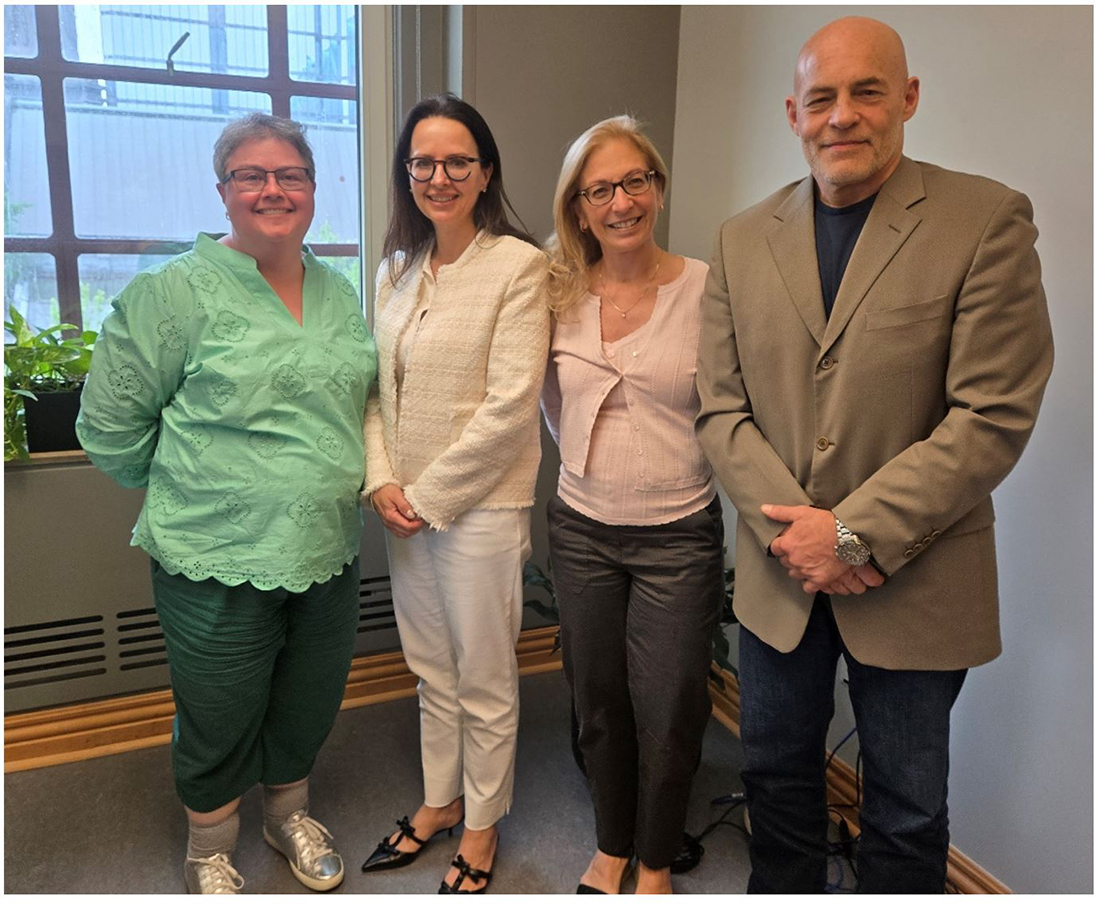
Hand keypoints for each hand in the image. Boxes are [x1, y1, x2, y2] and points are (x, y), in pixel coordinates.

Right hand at [371, 484, 424, 538]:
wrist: (376, 490)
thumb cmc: (385, 491)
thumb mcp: (396, 494)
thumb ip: (404, 505)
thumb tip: (412, 515)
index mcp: (391, 516)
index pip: (408, 527)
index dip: (418, 524)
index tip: (422, 517)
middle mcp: (389, 523)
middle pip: (406, 533)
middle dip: (416, 527)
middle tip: (421, 519)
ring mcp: (389, 524)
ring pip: (403, 534)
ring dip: (412, 530)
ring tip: (417, 521)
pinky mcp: (389, 524)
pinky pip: (399, 532)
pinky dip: (406, 530)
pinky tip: (410, 524)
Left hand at [763, 503, 882, 594]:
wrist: (849, 535)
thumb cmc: (826, 522)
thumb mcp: (802, 512)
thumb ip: (780, 512)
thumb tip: (764, 509)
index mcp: (788, 544)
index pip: (775, 549)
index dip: (781, 545)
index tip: (787, 543)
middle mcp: (794, 559)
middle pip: (785, 561)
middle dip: (790, 556)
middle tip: (802, 549)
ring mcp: (806, 571)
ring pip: (795, 574)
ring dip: (799, 568)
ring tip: (809, 560)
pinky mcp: (819, 580)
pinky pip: (808, 587)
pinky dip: (810, 582)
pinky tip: (814, 574)